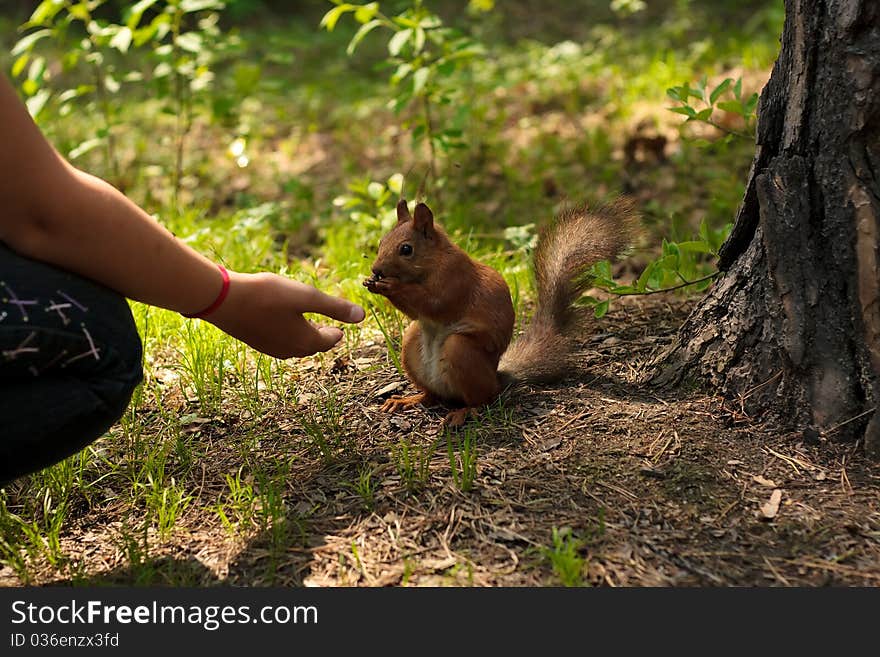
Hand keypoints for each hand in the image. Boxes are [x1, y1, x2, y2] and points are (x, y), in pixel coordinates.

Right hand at [208, 271, 364, 357]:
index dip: (337, 331)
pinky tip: (282, 324)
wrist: (224, 300)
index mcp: (306, 341)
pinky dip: (287, 334)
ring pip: (295, 345)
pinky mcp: (256, 342)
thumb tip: (362, 316)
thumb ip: (335, 308)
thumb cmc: (267, 295)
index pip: (330, 340)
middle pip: (313, 345)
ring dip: (304, 336)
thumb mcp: (307, 297)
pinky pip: (279, 342)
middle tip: (330, 328)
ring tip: (308, 325)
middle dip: (322, 336)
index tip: (341, 327)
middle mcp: (290, 350)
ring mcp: (271, 348)